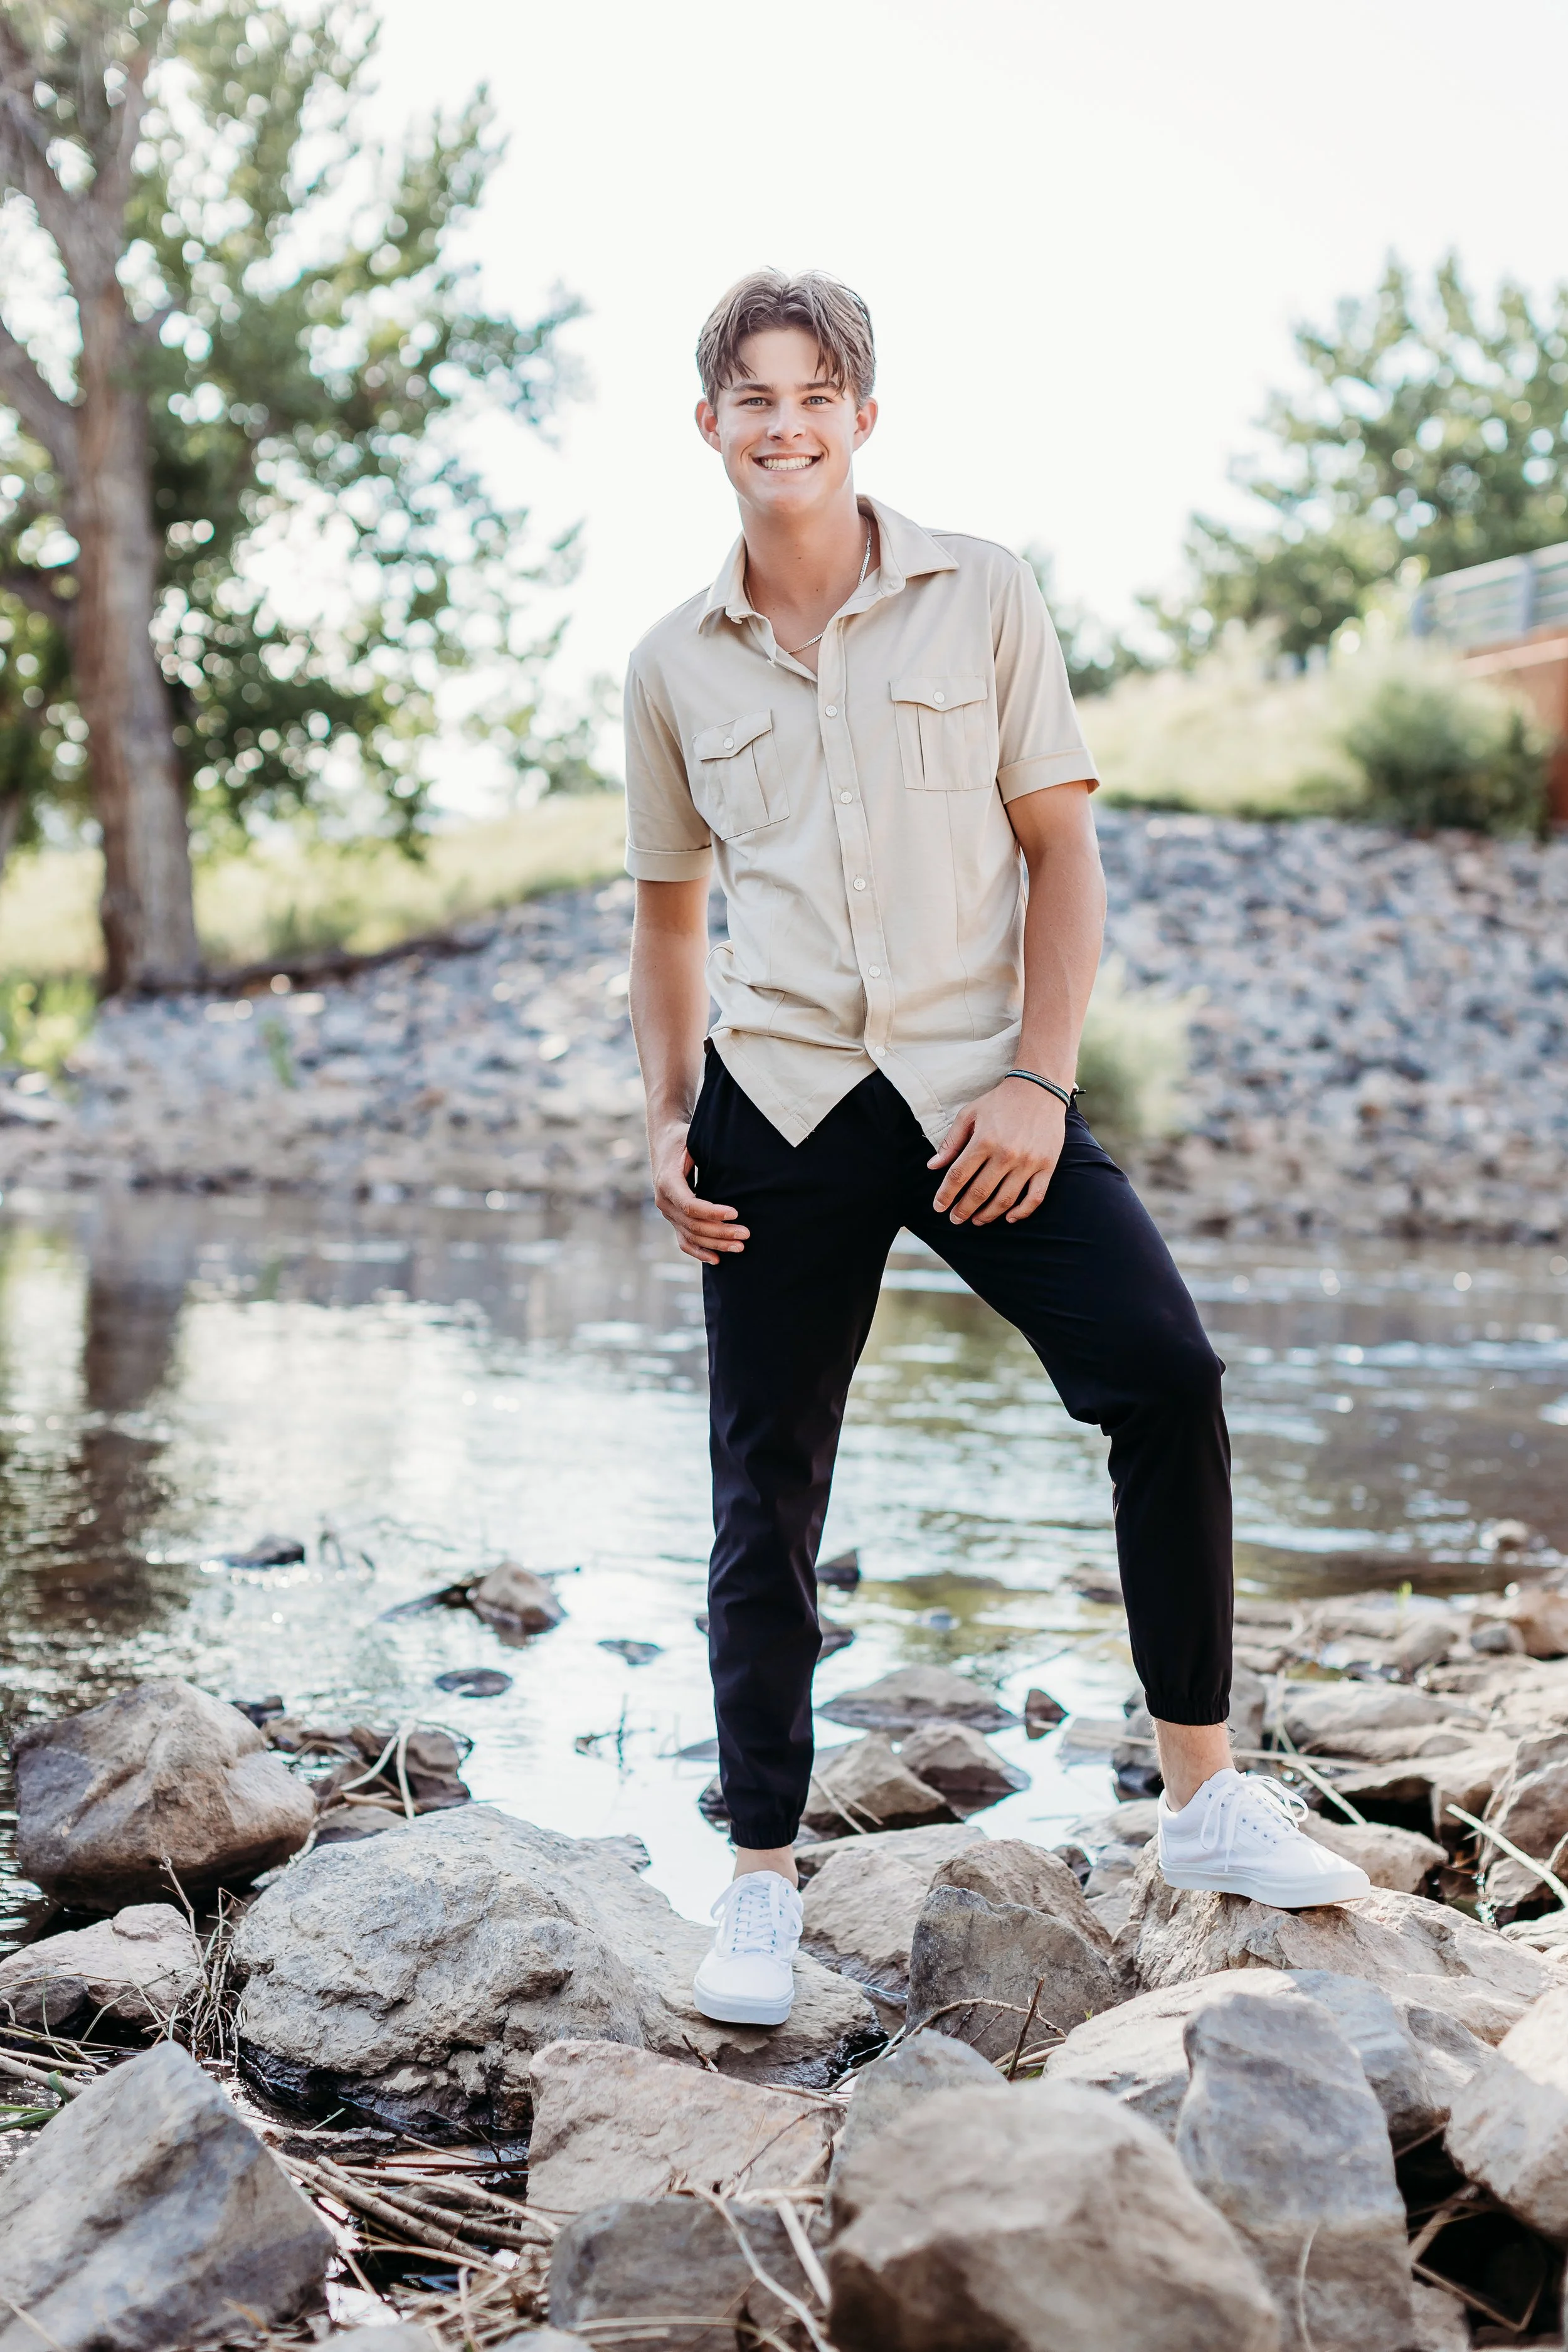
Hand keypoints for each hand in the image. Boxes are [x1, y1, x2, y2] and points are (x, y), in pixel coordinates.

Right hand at [650, 1120, 748, 1263]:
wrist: (664, 1141)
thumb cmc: (683, 1139)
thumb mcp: (692, 1139)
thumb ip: (706, 1152)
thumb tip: (735, 1160)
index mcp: (667, 1182)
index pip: (690, 1206)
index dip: (713, 1213)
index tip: (735, 1213)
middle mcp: (664, 1201)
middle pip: (693, 1225)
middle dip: (721, 1232)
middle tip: (745, 1234)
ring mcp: (668, 1213)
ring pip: (691, 1236)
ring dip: (716, 1244)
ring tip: (740, 1246)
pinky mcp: (673, 1219)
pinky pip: (684, 1241)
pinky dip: (699, 1251)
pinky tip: (717, 1258)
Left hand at [928, 1079, 1064, 1225]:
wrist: (1040, 1089)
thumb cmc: (1000, 1102)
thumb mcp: (969, 1114)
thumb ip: (951, 1142)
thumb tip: (933, 1167)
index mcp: (984, 1140)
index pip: (959, 1176)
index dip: (946, 1195)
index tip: (939, 1207)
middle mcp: (1007, 1154)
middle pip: (980, 1192)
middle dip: (963, 1210)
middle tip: (955, 1219)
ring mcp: (1029, 1162)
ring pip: (1005, 1200)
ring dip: (988, 1215)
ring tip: (977, 1220)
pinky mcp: (1048, 1165)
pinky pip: (1035, 1197)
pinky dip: (1022, 1212)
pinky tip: (1008, 1217)